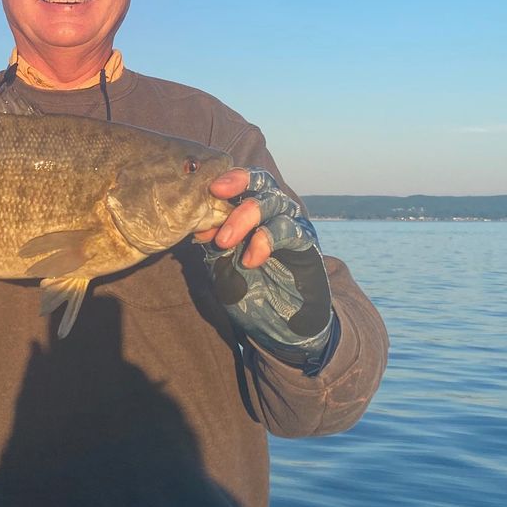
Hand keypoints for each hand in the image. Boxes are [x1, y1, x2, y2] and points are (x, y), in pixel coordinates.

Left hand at [196, 169, 336, 371]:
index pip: (243, 182)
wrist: (281, 326)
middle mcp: (274, 212)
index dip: (225, 179)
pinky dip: (265, 240)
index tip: (207, 188)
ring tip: (225, 242)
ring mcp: (292, 225)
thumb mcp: (222, 267)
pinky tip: (251, 260)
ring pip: (273, 202)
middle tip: (215, 197)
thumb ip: (214, 244)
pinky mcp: (306, 243)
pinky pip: (289, 229)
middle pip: (260, 183)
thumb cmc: (249, 292)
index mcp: (251, 212)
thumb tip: (199, 223)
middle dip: (236, 187)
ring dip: (245, 217)